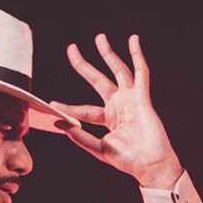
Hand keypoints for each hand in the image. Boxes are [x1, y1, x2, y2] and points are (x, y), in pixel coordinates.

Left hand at [50, 32, 183, 186]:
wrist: (150, 164)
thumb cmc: (128, 160)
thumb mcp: (99, 148)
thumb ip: (80, 137)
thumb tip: (59, 124)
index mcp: (108, 119)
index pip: (84, 110)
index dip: (68, 108)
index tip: (52, 105)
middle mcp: (118, 106)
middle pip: (97, 80)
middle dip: (83, 65)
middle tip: (71, 49)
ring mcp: (130, 99)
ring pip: (118, 70)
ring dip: (109, 54)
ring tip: (99, 38)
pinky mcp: (142, 97)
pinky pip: (140, 72)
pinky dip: (137, 56)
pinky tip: (133, 41)